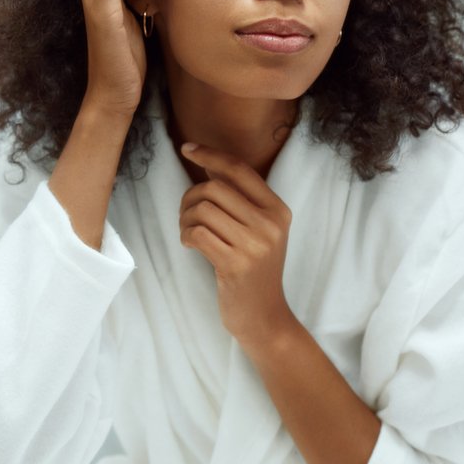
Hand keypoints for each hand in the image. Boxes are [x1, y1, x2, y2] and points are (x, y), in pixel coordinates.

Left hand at [178, 143, 296, 351]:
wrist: (264, 315)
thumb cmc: (252, 269)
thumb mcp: (256, 229)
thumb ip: (238, 198)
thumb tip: (209, 163)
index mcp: (278, 210)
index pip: (239, 169)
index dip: (210, 154)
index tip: (187, 147)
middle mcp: (271, 224)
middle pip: (213, 188)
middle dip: (189, 198)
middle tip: (187, 217)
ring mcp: (256, 245)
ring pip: (202, 209)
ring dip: (185, 220)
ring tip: (190, 234)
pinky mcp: (237, 264)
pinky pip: (197, 233)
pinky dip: (186, 237)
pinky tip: (192, 246)